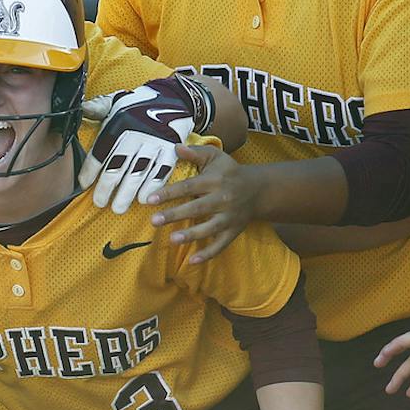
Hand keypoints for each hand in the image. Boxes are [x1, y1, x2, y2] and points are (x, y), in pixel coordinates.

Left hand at [79, 75, 211, 213]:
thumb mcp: (115, 100)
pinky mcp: (171, 150)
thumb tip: (80, 109)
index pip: (101, 151)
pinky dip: (153, 187)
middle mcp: (136, 134)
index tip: (84, 184)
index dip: (91, 169)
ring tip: (118, 208)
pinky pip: (161, 171)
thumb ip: (97, 108)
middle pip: (118, 165)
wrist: (173, 98)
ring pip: (138, 172)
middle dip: (107, 187)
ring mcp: (155, 143)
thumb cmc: (137, 104)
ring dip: (128, 193)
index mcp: (118, 124)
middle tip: (99, 203)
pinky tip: (144, 200)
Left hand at [142, 141, 252, 262]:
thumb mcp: (216, 157)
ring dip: (192, 235)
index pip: (189, 186)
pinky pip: (221, 245)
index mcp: (215, 180)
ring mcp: (229, 217)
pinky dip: (208, 254)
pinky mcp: (233, 231)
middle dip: (176, 214)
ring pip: (210, 228)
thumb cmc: (230, 172)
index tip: (150, 198)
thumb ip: (196, 152)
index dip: (170, 192)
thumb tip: (176, 147)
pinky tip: (191, 262)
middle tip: (154, 220)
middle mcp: (223, 199)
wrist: (259, 190)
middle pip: (197, 208)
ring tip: (172, 239)